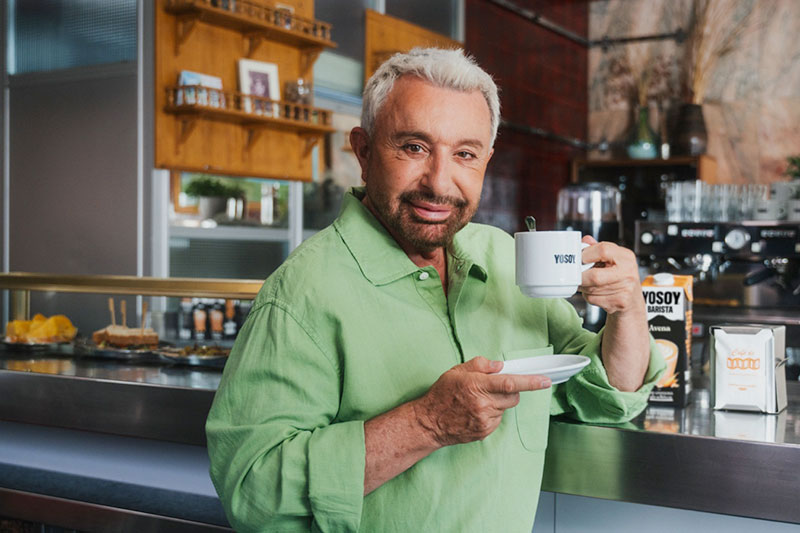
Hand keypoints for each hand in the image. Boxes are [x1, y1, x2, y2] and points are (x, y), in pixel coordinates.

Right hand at [412, 356, 550, 446]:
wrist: (429, 422)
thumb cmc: (442, 394)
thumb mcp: (456, 371)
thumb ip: (480, 365)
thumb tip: (500, 366)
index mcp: (477, 385)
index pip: (510, 382)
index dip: (530, 382)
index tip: (545, 381)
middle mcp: (483, 404)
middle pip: (513, 397)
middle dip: (510, 391)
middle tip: (494, 388)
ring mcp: (485, 420)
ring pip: (505, 408)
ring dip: (498, 403)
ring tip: (478, 402)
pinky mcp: (485, 432)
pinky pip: (498, 419)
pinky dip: (492, 414)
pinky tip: (476, 412)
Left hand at [580, 235, 644, 315]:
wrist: (632, 300)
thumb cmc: (620, 276)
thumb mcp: (613, 258)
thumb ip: (597, 248)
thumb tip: (585, 241)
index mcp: (626, 257)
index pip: (602, 250)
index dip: (586, 254)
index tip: (579, 258)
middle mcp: (627, 272)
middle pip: (595, 275)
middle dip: (581, 277)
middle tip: (576, 275)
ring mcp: (625, 288)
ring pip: (591, 289)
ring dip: (583, 287)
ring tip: (587, 283)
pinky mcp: (620, 302)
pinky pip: (594, 299)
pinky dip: (588, 296)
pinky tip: (594, 292)